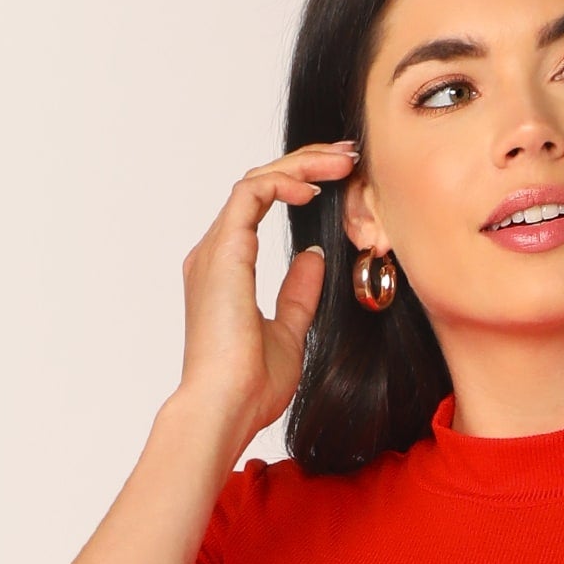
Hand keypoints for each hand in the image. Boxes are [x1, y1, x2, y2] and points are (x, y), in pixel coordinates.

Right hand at [174, 140, 359, 440]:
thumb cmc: (250, 385)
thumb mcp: (289, 333)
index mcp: (226, 271)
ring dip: (301, 166)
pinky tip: (315, 189)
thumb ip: (298, 293)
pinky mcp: (224, 252)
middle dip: (305, 164)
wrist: (225, 407)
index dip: (299, 184)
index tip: (339, 178)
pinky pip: (253, 195)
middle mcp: (215, 254)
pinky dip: (284, 183)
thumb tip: (313, 256)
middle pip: (259, 185)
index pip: (260, 206)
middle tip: (348, 156)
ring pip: (256, 182)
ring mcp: (215, 251)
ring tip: (342, 162)